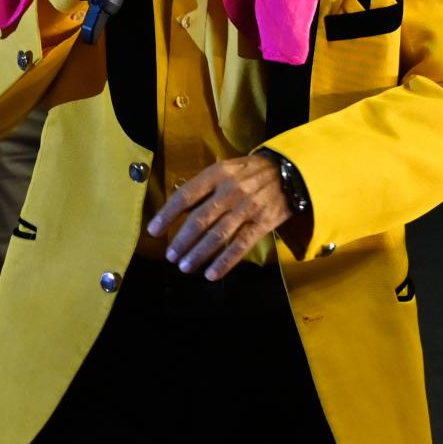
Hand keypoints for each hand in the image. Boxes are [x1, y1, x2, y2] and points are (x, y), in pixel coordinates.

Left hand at [150, 154, 294, 280]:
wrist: (289, 172)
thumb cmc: (248, 172)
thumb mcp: (225, 169)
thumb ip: (204, 188)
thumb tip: (178, 212)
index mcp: (217, 174)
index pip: (186, 196)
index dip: (167, 215)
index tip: (153, 231)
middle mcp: (231, 190)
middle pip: (200, 219)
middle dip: (182, 240)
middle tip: (170, 256)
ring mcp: (247, 207)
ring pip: (218, 235)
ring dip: (198, 254)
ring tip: (184, 267)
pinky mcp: (262, 223)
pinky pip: (240, 246)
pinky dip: (224, 262)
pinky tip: (211, 274)